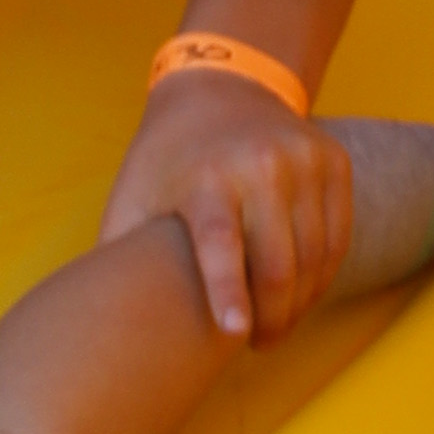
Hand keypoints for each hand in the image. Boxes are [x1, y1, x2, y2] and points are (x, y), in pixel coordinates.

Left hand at [99, 71, 353, 341]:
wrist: (220, 88)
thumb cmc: (166, 158)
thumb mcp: (134, 194)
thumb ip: (122, 250)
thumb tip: (96, 315)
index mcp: (204, 177)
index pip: (220, 243)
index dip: (227, 291)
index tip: (235, 334)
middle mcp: (260, 165)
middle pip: (277, 262)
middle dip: (272, 317)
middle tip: (259, 345)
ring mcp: (303, 160)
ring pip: (316, 256)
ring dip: (301, 302)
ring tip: (278, 326)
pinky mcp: (332, 161)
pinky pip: (337, 235)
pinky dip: (323, 273)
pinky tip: (302, 294)